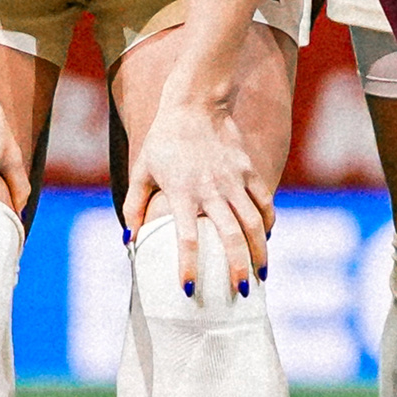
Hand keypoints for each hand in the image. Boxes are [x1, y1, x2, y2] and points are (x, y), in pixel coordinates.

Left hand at [123, 73, 271, 303]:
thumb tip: (128, 239)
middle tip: (241, 293)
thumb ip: (134, 205)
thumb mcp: (142, 170)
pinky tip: (267, 238)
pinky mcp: (248, 170)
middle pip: (229, 236)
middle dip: (237, 268)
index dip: (188, 265)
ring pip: (254, 223)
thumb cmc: (164, 139)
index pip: (187, 238)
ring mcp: (234, 180)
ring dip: (260, 252)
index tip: (188, 289)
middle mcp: (211, 189)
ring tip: (261, 275)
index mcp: (182, 192)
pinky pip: (264, 201)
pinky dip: (268, 222)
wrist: (196, 103)